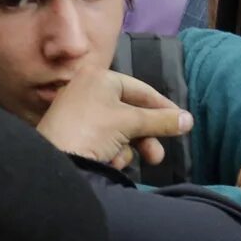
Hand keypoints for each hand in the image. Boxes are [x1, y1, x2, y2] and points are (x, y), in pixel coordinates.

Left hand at [36, 67, 192, 170]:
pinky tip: (106, 162)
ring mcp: (78, 112)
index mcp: (99, 77)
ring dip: (125, 148)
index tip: (182, 123)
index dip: (163, 108)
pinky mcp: (72, 133)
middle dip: (145, 137)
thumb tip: (188, 120)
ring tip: (121, 162)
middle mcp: (87, 89)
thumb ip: (161, 120)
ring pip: (118, 130)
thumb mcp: (130, 123)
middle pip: (130, 113)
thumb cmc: (92, 131)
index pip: (141, 90)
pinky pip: (102, 140)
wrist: (52, 160)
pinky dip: (109, 152)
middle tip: (156, 157)